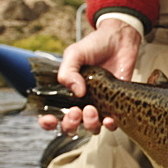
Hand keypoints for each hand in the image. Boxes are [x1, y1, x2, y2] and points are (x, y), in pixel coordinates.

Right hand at [37, 19, 141, 134]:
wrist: (119, 40)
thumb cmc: (94, 46)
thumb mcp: (74, 54)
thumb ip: (68, 71)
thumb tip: (76, 92)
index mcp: (64, 92)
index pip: (50, 114)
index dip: (47, 122)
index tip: (50, 119)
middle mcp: (79, 102)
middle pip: (69, 126)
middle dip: (70, 124)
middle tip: (75, 112)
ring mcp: (97, 105)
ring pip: (90, 128)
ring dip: (89, 124)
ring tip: (91, 109)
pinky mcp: (115, 105)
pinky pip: (111, 124)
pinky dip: (109, 125)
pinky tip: (109, 118)